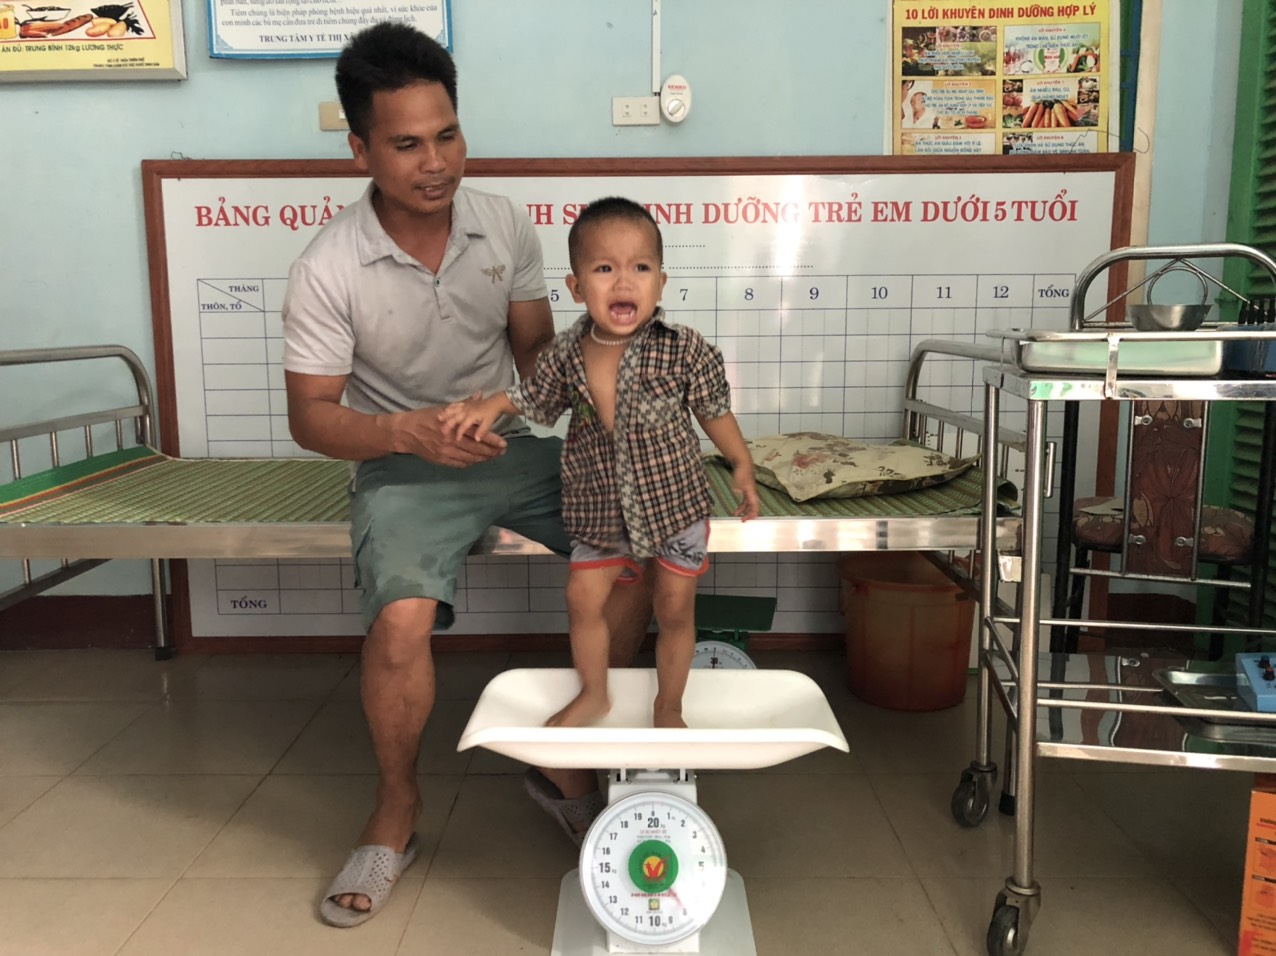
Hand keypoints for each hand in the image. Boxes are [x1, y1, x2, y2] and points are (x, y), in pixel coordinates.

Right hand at [384, 397, 506, 467]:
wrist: (404, 432)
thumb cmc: (424, 417)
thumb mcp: (444, 409)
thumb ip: (464, 404)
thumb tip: (479, 395)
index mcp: (453, 427)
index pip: (478, 435)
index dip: (492, 440)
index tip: (504, 443)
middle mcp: (451, 442)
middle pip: (477, 449)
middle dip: (492, 452)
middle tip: (502, 451)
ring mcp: (446, 453)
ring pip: (470, 458)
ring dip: (483, 458)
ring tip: (493, 456)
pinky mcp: (441, 460)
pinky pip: (460, 464)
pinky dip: (471, 463)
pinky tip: (477, 460)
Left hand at [732, 466, 760, 520]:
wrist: (743, 463)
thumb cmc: (742, 471)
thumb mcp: (739, 479)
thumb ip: (738, 486)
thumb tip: (737, 491)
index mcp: (752, 492)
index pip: (755, 506)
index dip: (752, 514)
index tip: (745, 519)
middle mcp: (752, 493)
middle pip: (753, 507)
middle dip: (749, 514)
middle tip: (742, 520)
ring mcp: (749, 491)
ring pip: (749, 504)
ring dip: (744, 510)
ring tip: (736, 514)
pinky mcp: (746, 489)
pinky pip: (746, 500)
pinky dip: (742, 505)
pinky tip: (736, 507)